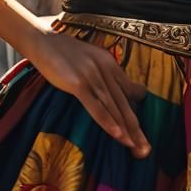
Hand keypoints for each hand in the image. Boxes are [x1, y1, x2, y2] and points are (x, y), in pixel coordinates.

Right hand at [30, 30, 149, 157]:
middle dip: (136, 129)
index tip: (142, 135)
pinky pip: (95, 106)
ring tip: (135, 147)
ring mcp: (93, 76)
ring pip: (113, 107)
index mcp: (111, 65)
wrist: (44, 41)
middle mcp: (107, 70)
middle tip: (145, 149)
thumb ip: (107, 74)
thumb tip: (120, 90)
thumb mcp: (93, 59)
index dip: (136, 115)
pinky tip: (117, 134)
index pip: (130, 94)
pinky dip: (107, 121)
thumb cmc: (66, 54)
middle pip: (125, 104)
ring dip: (125, 129)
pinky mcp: (78, 83)